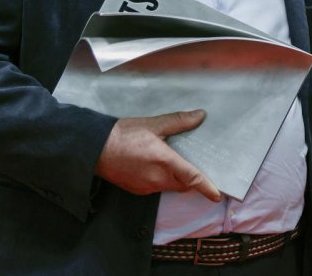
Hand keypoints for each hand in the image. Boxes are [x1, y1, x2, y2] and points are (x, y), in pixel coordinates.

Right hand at [95, 110, 220, 201]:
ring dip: (175, 179)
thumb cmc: (124, 135)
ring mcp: (147, 187)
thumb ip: (179, 121)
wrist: (94, 149)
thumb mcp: (154, 124)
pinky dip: (161, 180)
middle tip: (193, 165)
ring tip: (173, 162)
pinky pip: (156, 188)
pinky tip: (155, 167)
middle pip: (183, 185)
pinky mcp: (137, 190)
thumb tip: (200, 116)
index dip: (206, 188)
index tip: (216, 195)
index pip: (192, 178)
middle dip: (190, 179)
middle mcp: (158, 178)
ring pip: (170, 187)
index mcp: (165, 162)